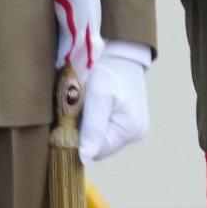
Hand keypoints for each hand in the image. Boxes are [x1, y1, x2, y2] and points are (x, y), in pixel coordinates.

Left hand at [77, 40, 149, 162]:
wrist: (121, 48)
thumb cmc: (110, 69)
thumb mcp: (98, 97)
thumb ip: (92, 129)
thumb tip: (84, 159)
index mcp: (131, 130)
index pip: (97, 151)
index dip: (79, 139)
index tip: (70, 119)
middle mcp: (136, 132)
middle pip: (99, 144)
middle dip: (84, 130)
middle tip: (78, 107)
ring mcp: (133, 126)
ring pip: (101, 136)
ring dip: (89, 124)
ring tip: (85, 103)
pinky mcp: (128, 118)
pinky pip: (105, 127)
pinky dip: (95, 118)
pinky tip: (93, 103)